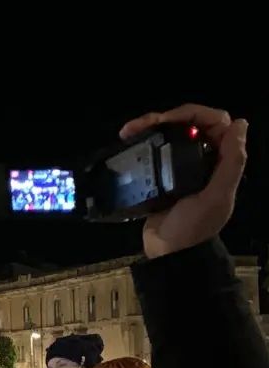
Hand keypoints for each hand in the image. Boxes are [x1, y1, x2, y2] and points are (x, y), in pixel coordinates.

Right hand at [119, 105, 247, 258]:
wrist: (168, 253)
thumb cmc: (193, 227)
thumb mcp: (217, 196)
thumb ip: (232, 163)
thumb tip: (239, 124)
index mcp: (220, 161)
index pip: (215, 122)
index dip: (194, 114)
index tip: (168, 119)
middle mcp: (203, 158)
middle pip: (188, 124)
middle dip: (165, 117)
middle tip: (140, 124)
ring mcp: (181, 166)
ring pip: (169, 133)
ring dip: (149, 126)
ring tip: (128, 130)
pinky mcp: (161, 174)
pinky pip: (154, 149)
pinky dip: (142, 141)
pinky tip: (128, 140)